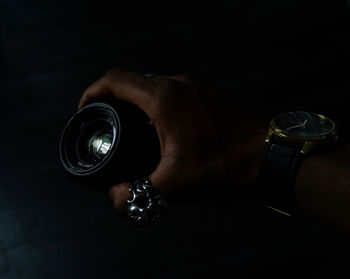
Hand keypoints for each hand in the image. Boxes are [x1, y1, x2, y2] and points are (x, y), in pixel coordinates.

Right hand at [78, 68, 267, 214]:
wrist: (269, 154)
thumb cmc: (225, 164)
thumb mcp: (178, 183)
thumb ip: (141, 193)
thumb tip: (116, 199)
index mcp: (163, 97)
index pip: (115, 80)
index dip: (93, 91)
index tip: (84, 110)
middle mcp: (176, 85)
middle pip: (131, 83)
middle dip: (111, 101)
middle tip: (104, 126)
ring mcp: (192, 88)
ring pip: (150, 88)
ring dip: (133, 105)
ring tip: (127, 132)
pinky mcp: (203, 97)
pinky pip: (168, 95)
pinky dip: (152, 108)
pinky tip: (156, 133)